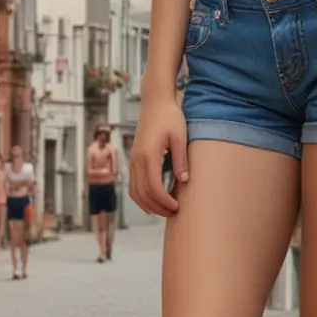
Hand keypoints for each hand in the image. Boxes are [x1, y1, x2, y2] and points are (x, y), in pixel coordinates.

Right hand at [129, 95, 187, 216]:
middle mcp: (137, 160)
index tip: (177, 207)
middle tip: (174, 213)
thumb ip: (180, 159)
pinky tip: (153, 201)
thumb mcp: (180, 137)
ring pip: (135, 192)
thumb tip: (184, 181)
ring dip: (148, 205)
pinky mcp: (133, 159)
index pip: (153, 187)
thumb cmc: (170, 117)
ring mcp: (133, 160)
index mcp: (148, 155)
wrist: (155, 102)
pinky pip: (133, 185)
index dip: (164, 201)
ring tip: (165, 210)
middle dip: (158, 207)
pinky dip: (141, 197)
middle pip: (143, 194)